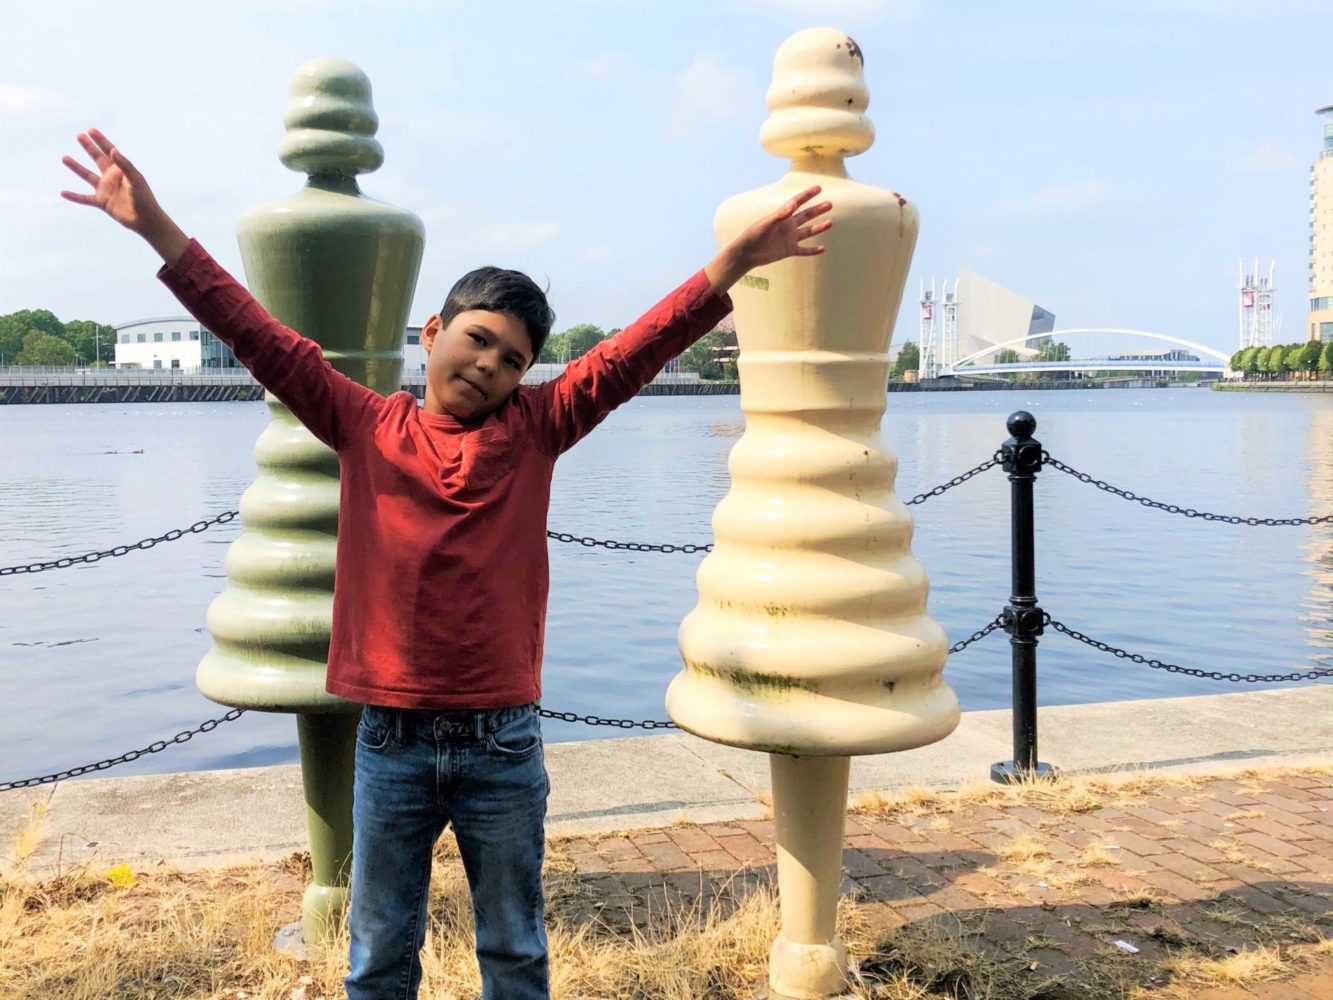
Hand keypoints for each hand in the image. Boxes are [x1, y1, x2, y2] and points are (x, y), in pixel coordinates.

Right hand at [61, 129, 188, 265]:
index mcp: (121, 170)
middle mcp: (112, 177)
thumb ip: (125, 165)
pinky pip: (84, 199)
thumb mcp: (135, 180)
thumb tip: (113, 150)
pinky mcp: (102, 202)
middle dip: (89, 147)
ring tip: (64, 157)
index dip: (101, 141)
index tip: (91, 130)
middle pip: (97, 159)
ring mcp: (106, 189)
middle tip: (79, 135)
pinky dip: (74, 196)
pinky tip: (63, 193)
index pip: (109, 152)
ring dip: (76, 167)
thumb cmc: (144, 199)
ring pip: (87, 176)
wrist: (145, 219)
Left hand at [705, 185, 832, 293]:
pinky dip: (813, 251)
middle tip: (829, 204)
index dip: (808, 195)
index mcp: (783, 217)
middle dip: (817, 210)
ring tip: (830, 223)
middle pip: (806, 216)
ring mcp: (789, 238)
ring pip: (808, 232)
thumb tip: (792, 205)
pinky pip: (803, 250)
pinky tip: (823, 249)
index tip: (819, 188)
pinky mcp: (789, 251)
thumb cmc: (753, 235)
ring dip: (819, 227)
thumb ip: (780, 215)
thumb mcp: (766, 223)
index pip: (797, 203)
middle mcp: (788, 226)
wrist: (747, 253)